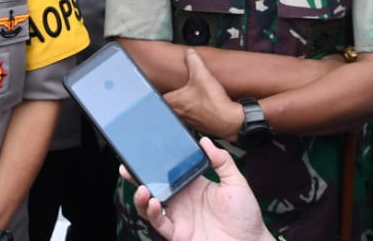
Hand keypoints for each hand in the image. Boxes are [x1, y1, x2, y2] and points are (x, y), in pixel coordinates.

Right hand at [122, 137, 273, 240]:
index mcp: (193, 185)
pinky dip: (151, 213)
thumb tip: (204, 141)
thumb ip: (222, 161)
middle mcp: (182, 199)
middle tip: (127, 166)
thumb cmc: (246, 216)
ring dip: (140, 196)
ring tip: (141, 187)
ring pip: (150, 205)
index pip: (169, 170)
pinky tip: (152, 203)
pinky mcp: (177, 232)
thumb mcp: (236, 183)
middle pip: (154, 186)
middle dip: (138, 176)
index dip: (155, 162)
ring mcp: (178, 216)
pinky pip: (158, 222)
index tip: (144, 150)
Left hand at [165, 49, 244, 139]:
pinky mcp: (199, 126)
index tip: (156, 87)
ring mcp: (188, 122)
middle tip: (171, 91)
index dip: (156, 91)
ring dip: (180, 107)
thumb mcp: (202, 75)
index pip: (157, 98)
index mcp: (174, 102)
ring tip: (186, 99)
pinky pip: (190, 119)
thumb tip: (190, 53)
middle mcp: (178, 114)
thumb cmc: (214, 103)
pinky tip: (199, 108)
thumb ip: (194, 61)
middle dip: (168, 99)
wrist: (230, 121)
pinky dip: (192, 114)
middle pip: (167, 106)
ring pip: (178, 114)